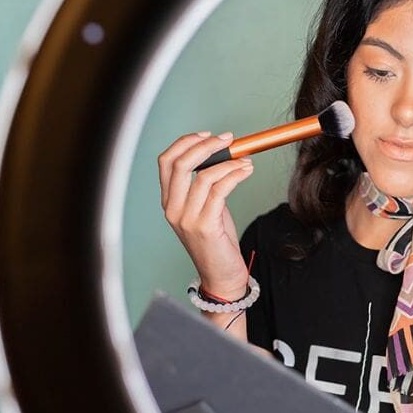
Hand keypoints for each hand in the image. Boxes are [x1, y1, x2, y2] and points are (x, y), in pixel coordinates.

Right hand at [158, 132, 253, 297]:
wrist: (221, 276)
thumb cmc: (217, 242)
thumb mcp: (207, 209)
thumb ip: (207, 185)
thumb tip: (223, 155)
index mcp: (169, 202)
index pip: (166, 162)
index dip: (185, 143)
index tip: (208, 136)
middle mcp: (173, 209)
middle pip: (180, 163)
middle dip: (206, 146)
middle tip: (229, 140)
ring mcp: (186, 219)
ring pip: (203, 175)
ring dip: (229, 161)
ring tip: (246, 160)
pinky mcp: (204, 226)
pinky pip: (219, 190)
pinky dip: (235, 175)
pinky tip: (246, 171)